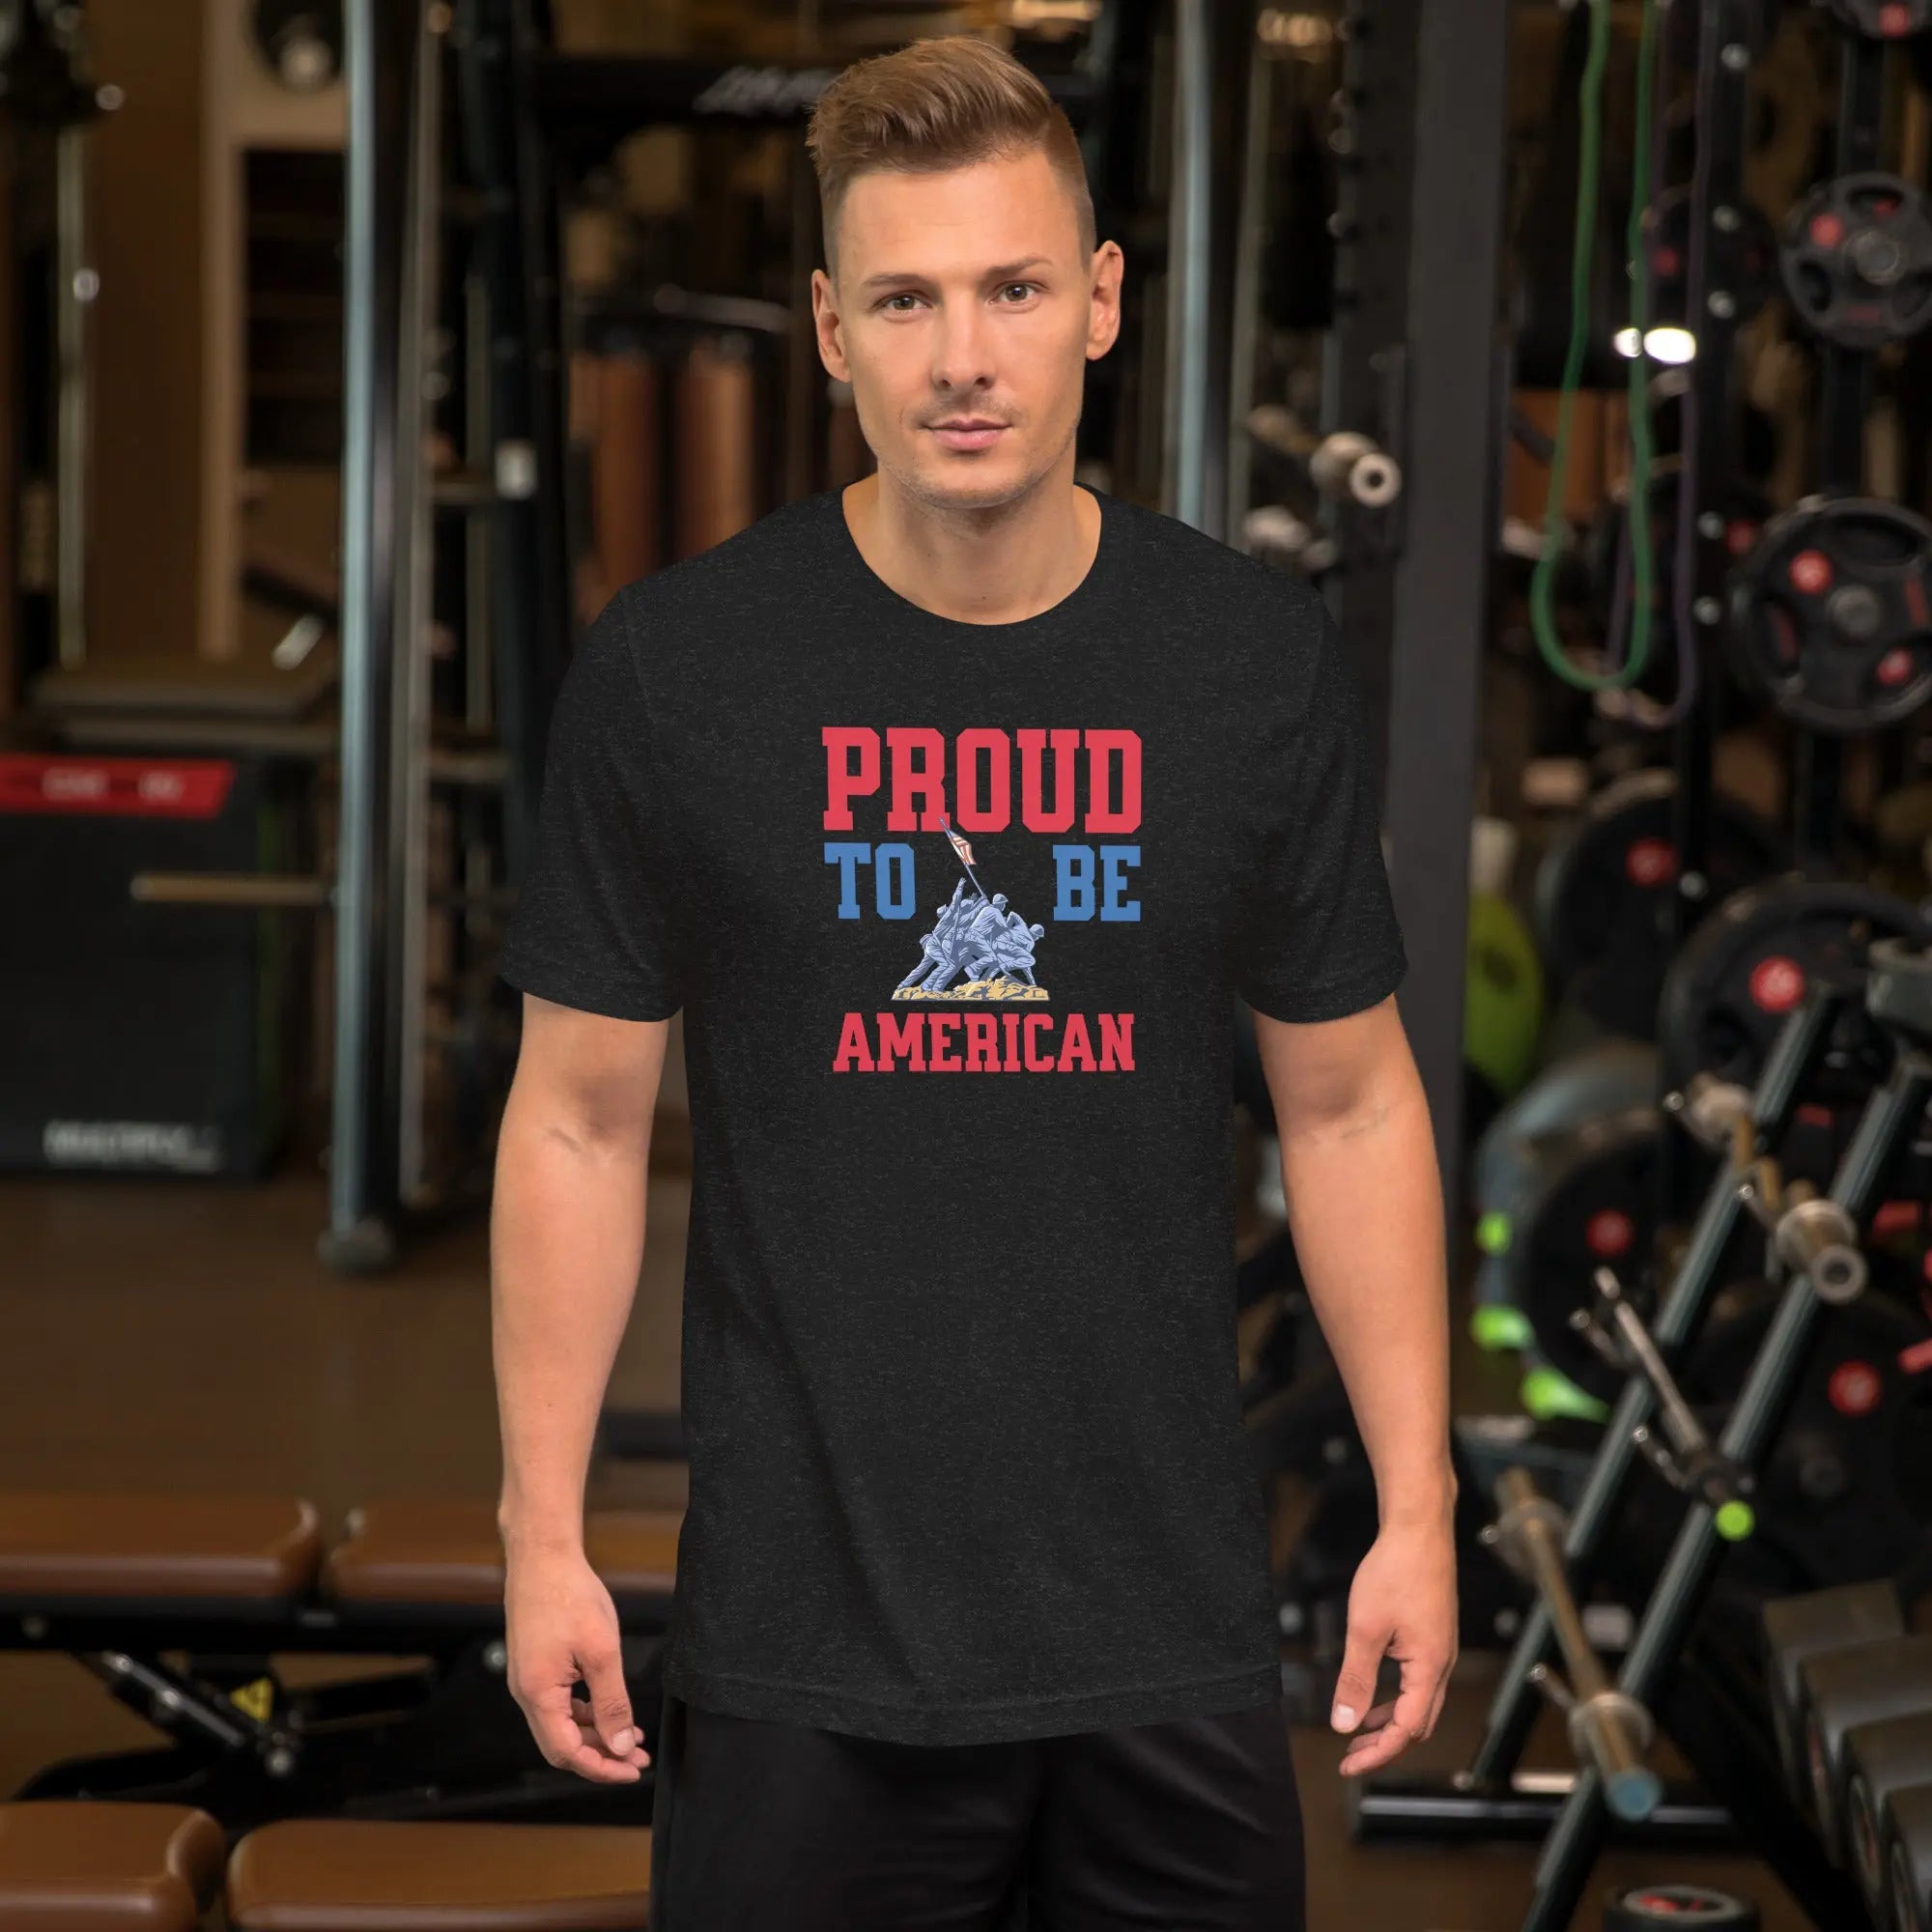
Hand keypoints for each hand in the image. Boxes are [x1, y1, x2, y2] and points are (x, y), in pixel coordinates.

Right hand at [504, 1542, 650, 1782]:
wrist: (543, 1557)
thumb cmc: (570, 1596)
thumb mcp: (601, 1652)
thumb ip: (611, 1703)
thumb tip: (620, 1745)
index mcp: (538, 1694)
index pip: (568, 1752)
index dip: (601, 1767)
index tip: (632, 1770)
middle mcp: (526, 1694)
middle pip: (562, 1744)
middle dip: (600, 1755)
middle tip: (637, 1757)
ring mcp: (528, 1679)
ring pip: (561, 1725)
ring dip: (595, 1734)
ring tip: (631, 1735)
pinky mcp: (534, 1666)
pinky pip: (558, 1703)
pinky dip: (584, 1712)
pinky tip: (609, 1709)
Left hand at [1330, 1515, 1457, 1776]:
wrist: (1419, 1529)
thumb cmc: (1396, 1571)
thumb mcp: (1365, 1629)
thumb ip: (1356, 1679)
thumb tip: (1344, 1723)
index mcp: (1429, 1668)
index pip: (1406, 1730)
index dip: (1377, 1752)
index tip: (1348, 1764)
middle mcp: (1441, 1664)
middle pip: (1417, 1724)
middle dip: (1385, 1744)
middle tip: (1351, 1755)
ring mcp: (1440, 1650)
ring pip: (1419, 1704)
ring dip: (1390, 1721)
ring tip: (1358, 1730)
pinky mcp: (1433, 1636)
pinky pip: (1417, 1681)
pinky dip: (1395, 1697)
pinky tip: (1373, 1692)